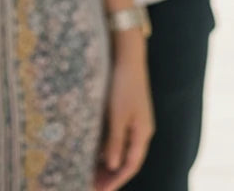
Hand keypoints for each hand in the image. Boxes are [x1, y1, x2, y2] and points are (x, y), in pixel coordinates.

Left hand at [94, 39, 152, 190]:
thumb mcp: (117, 115)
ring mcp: (135, 120)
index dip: (116, 180)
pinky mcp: (127, 111)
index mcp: (142, 133)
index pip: (130, 165)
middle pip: (127, 159)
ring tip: (91, 172)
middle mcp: (141, 130)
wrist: (128, 56)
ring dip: (108, 161)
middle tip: (92, 185)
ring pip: (121, 148)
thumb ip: (115, 141)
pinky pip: (118, 136)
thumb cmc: (123, 84)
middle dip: (111, 175)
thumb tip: (111, 166)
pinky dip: (107, 146)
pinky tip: (95, 150)